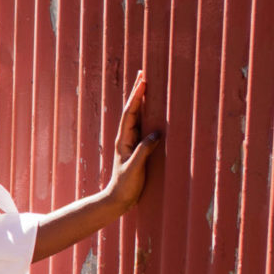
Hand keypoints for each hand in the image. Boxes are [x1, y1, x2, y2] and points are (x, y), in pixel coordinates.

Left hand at [107, 70, 161, 215]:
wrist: (118, 199)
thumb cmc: (125, 185)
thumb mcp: (135, 168)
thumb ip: (144, 151)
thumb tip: (156, 133)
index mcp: (124, 140)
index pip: (131, 113)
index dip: (136, 97)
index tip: (142, 82)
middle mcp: (126, 138)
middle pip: (132, 110)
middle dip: (137, 92)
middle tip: (142, 74)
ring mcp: (131, 142)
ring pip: (137, 116)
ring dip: (141, 100)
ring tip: (145, 85)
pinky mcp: (136, 148)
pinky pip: (142, 127)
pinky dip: (146, 115)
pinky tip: (151, 110)